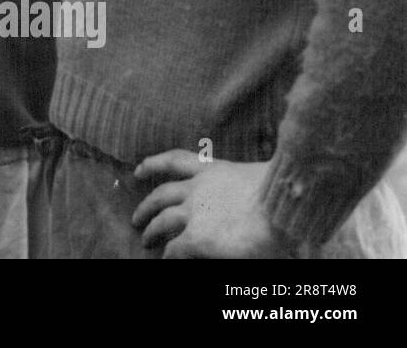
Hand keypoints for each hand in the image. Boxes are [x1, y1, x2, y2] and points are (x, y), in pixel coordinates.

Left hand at [133, 150, 296, 257]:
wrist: (284, 207)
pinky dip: (168, 256)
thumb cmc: (283, 196)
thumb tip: (240, 205)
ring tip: (145, 240)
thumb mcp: (259, 183)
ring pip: (161, 220)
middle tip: (136, 217)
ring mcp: (194, 213)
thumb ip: (242, 190)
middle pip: (161, 194)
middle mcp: (198, 189)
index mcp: (214, 171)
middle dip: (146, 205)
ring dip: (150, 230)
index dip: (154, 164)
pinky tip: (165, 260)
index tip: (139, 169)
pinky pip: (173, 250)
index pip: (176, 161)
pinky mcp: (195, 238)